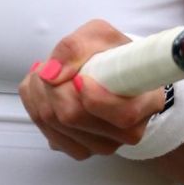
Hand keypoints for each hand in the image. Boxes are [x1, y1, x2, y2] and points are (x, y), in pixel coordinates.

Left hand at [17, 18, 167, 159]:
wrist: (104, 70)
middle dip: (52, 85)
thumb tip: (50, 75)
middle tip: (53, 65)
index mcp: (147, 101)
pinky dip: (35, 106)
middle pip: (74, 117)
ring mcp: (104, 145)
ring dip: (40, 93)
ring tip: (49, 74)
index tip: (79, 77)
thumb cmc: (108, 53)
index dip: (94, 97)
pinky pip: (47, 133)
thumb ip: (74, 48)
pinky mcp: (80, 149)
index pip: (124, 115)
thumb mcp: (97, 35)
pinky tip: (45, 92)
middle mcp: (129, 132)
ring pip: (54, 124)